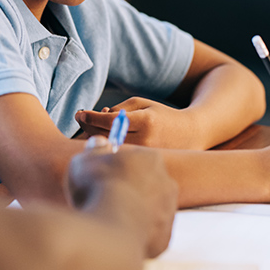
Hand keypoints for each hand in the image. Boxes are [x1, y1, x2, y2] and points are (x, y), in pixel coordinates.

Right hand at [67, 138, 177, 256]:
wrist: (112, 229)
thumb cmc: (97, 189)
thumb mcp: (85, 161)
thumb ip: (94, 150)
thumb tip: (100, 143)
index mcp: (151, 159)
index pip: (134, 159)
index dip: (114, 166)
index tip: (99, 174)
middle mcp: (167, 183)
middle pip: (145, 184)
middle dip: (127, 189)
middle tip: (102, 198)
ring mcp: (169, 213)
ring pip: (147, 211)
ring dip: (130, 213)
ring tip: (106, 219)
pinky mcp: (164, 239)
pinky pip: (147, 235)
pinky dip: (133, 236)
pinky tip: (115, 236)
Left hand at [75, 97, 204, 149]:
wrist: (189, 134)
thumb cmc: (162, 115)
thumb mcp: (142, 104)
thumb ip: (119, 109)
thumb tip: (98, 118)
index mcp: (145, 122)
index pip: (110, 121)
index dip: (91, 117)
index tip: (80, 113)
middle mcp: (144, 141)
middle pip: (106, 136)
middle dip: (89, 126)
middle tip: (81, 118)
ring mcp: (143, 156)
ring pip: (109, 148)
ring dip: (95, 137)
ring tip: (94, 127)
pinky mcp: (142, 165)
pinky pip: (117, 157)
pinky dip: (106, 148)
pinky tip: (104, 140)